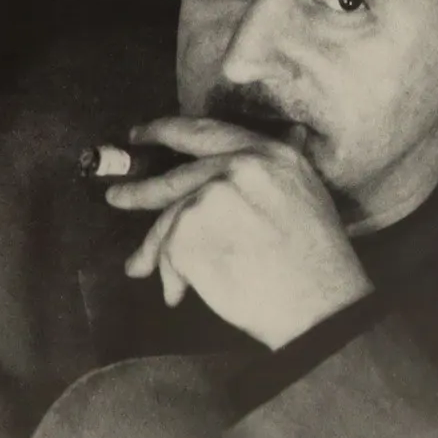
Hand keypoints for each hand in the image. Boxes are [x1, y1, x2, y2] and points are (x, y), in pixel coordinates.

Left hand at [106, 116, 371, 348]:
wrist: (320, 306)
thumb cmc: (318, 263)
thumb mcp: (305, 197)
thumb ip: (270, 173)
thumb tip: (257, 149)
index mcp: (269, 154)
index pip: (206, 132)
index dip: (166, 130)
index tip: (141, 134)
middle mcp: (238, 167)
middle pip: (175, 177)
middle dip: (140, 190)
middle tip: (116, 197)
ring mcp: (211, 197)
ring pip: (169, 220)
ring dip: (155, 250)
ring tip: (140, 267)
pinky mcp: (190, 232)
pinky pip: (168, 252)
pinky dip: (170, 275)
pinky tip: (178, 292)